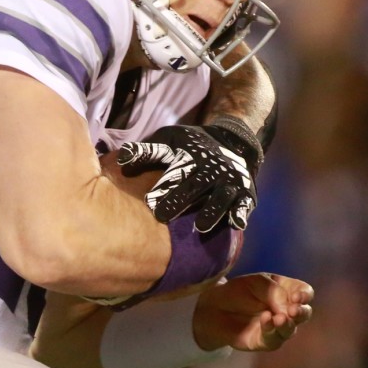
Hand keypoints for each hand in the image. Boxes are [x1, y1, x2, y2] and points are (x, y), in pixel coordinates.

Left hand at [116, 118, 261, 231]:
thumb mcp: (168, 140)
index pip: (174, 168)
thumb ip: (147, 152)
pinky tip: (236, 224)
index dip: (162, 184)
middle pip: (194, 185)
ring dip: (211, 210)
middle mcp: (210, 168)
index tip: (148, 200)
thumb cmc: (189, 146)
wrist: (232, 140)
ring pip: (220, 196)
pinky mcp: (244, 192)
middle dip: (179, 200)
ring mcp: (229, 180)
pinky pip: (244, 203)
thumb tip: (122, 160)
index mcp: (189, 155)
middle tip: (161, 215)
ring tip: (199, 226)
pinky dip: (240, 212)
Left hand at [192, 273, 313, 351]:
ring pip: (291, 329)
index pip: (304, 292)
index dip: (304, 295)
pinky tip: (266, 320)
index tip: (297, 296)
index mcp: (286, 291)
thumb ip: (274, 291)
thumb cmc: (237, 291)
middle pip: (304, 313)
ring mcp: (278, 328)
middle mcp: (286, 311)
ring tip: (280, 317)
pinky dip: (271, 329)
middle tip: (293, 310)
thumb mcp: (255, 283)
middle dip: (301, 312)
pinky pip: (273, 339)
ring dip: (287, 324)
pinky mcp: (266, 341)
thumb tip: (289, 308)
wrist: (214, 307)